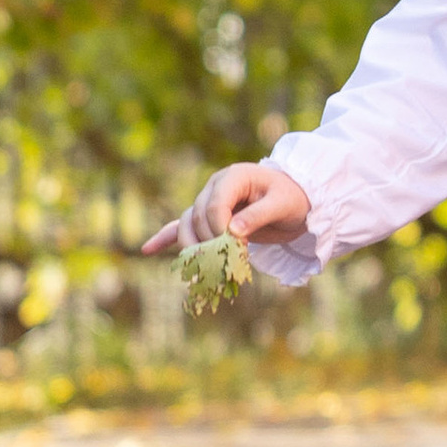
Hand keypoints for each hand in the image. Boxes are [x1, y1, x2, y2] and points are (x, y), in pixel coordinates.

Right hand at [140, 162, 314, 258]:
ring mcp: (208, 201)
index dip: (219, 229)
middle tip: (223, 263)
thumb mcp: (282, 205)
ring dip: (192, 248)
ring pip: (188, 225)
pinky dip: (165, 237)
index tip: (235, 247)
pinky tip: (148, 249)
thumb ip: (258, 216)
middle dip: (207, 243)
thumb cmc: (293, 198)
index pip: (214, 205)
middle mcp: (215, 187)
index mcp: (233, 177)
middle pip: (197, 217)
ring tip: (199, 270)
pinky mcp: (208, 218)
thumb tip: (232, 233)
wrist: (298, 199)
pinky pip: (181, 226)